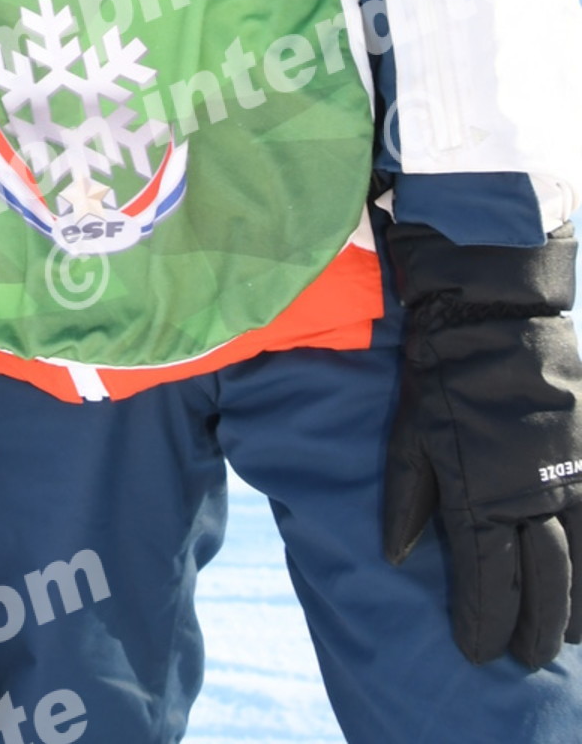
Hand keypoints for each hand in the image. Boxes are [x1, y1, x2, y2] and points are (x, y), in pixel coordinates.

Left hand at [384, 221, 581, 667]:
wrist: (495, 305)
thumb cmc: (442, 366)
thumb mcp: (410, 429)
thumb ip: (410, 497)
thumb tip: (399, 557)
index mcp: (482, 494)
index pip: (488, 584)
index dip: (484, 626)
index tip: (479, 654)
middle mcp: (534, 495)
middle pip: (545, 587)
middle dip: (536, 632)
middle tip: (527, 658)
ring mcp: (572, 475)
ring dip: (577, 609)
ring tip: (568, 636)